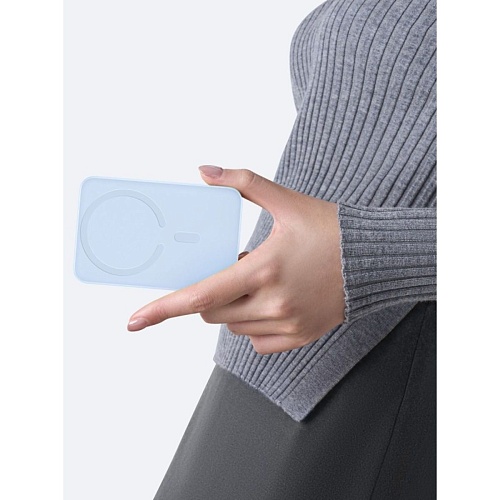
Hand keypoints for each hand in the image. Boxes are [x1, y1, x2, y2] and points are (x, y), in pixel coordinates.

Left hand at [127, 166, 345, 353]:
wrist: (374, 258)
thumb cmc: (331, 228)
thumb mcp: (285, 201)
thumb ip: (242, 184)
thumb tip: (204, 173)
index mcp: (263, 268)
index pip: (200, 294)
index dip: (162, 308)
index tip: (133, 321)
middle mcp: (273, 302)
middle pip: (211, 310)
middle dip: (208, 293)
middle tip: (230, 269)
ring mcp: (287, 324)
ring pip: (232, 325)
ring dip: (230, 306)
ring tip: (254, 281)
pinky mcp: (299, 337)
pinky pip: (255, 340)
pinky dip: (251, 323)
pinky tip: (269, 301)